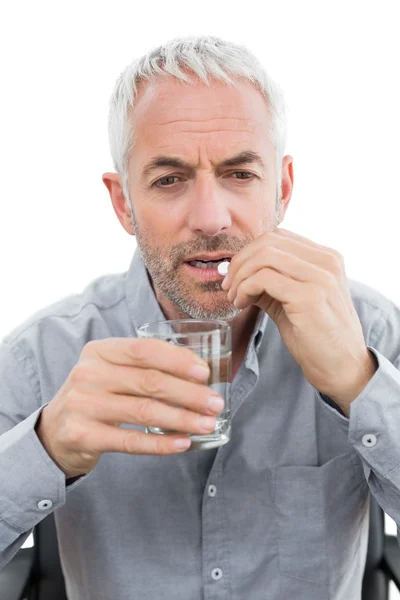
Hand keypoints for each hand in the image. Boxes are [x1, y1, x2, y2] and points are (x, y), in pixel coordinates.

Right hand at [35, 338, 223, 477]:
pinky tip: (183, 443)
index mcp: (100, 351)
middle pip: (149, 381)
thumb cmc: (96, 396)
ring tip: (207, 424)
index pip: (144, 350)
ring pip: (144, 411)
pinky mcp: (84, 435)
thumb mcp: (111, 371)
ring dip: (182, 419)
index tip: (205, 373)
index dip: (178, 360)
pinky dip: (161, 444)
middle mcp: (89, 374)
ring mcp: (83, 405)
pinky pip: (131, 441)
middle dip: (188, 393)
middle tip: (215, 403)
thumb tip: (199, 372)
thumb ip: (144, 367)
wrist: (54, 431)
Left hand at [221, 228, 376, 412]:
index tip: (235, 276)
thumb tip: (236, 272)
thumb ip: (272, 281)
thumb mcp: (293, 301)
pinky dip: (245, 289)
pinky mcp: (309, 297)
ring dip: (240, 277)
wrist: (343, 369)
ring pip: (263, 256)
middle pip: (268, 242)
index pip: (277, 236)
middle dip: (240, 262)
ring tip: (236, 298)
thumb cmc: (317, 337)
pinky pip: (263, 278)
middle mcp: (327, 262)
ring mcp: (321, 278)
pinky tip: (242, 305)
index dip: (249, 252)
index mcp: (326, 258)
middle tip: (228, 287)